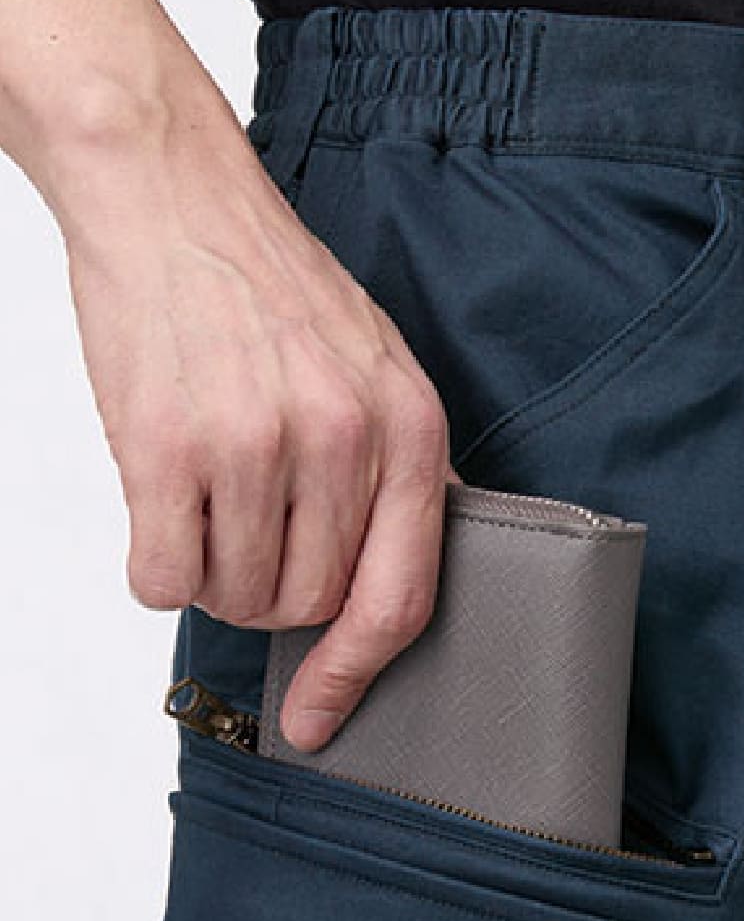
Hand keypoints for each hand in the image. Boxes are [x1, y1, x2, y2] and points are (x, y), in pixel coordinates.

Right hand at [62, 139, 459, 752]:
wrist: (176, 202)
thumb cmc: (272, 289)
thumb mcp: (376, 365)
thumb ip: (396, 469)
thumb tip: (395, 572)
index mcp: (409, 426)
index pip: (404, 593)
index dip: (360, 673)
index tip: (320, 718)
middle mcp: (344, 437)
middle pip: (311, 605)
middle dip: (275, 596)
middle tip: (250, 535)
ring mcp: (257, 443)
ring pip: (236, 597)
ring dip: (217, 572)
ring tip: (211, 496)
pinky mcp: (168, 446)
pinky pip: (162, 575)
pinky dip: (158, 559)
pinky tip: (166, 499)